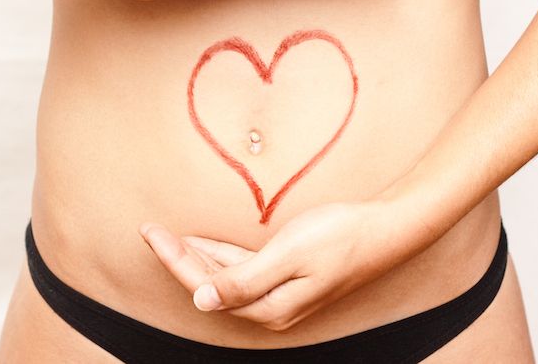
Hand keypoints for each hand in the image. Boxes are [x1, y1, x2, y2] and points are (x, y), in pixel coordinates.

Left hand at [138, 197, 434, 331]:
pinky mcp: (291, 278)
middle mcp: (272, 308)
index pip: (206, 287)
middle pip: (212, 285)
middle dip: (179, 259)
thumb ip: (244, 281)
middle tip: (151, 231)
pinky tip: (209, 243)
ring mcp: (282, 294)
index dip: (175, 261)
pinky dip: (223, 254)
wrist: (387, 229)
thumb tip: (203, 301)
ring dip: (199, 257)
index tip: (151, 233)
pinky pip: (246, 269)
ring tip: (169, 237)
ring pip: (227, 277)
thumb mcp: (289, 256)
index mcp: (270, 308)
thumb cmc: (341, 237)